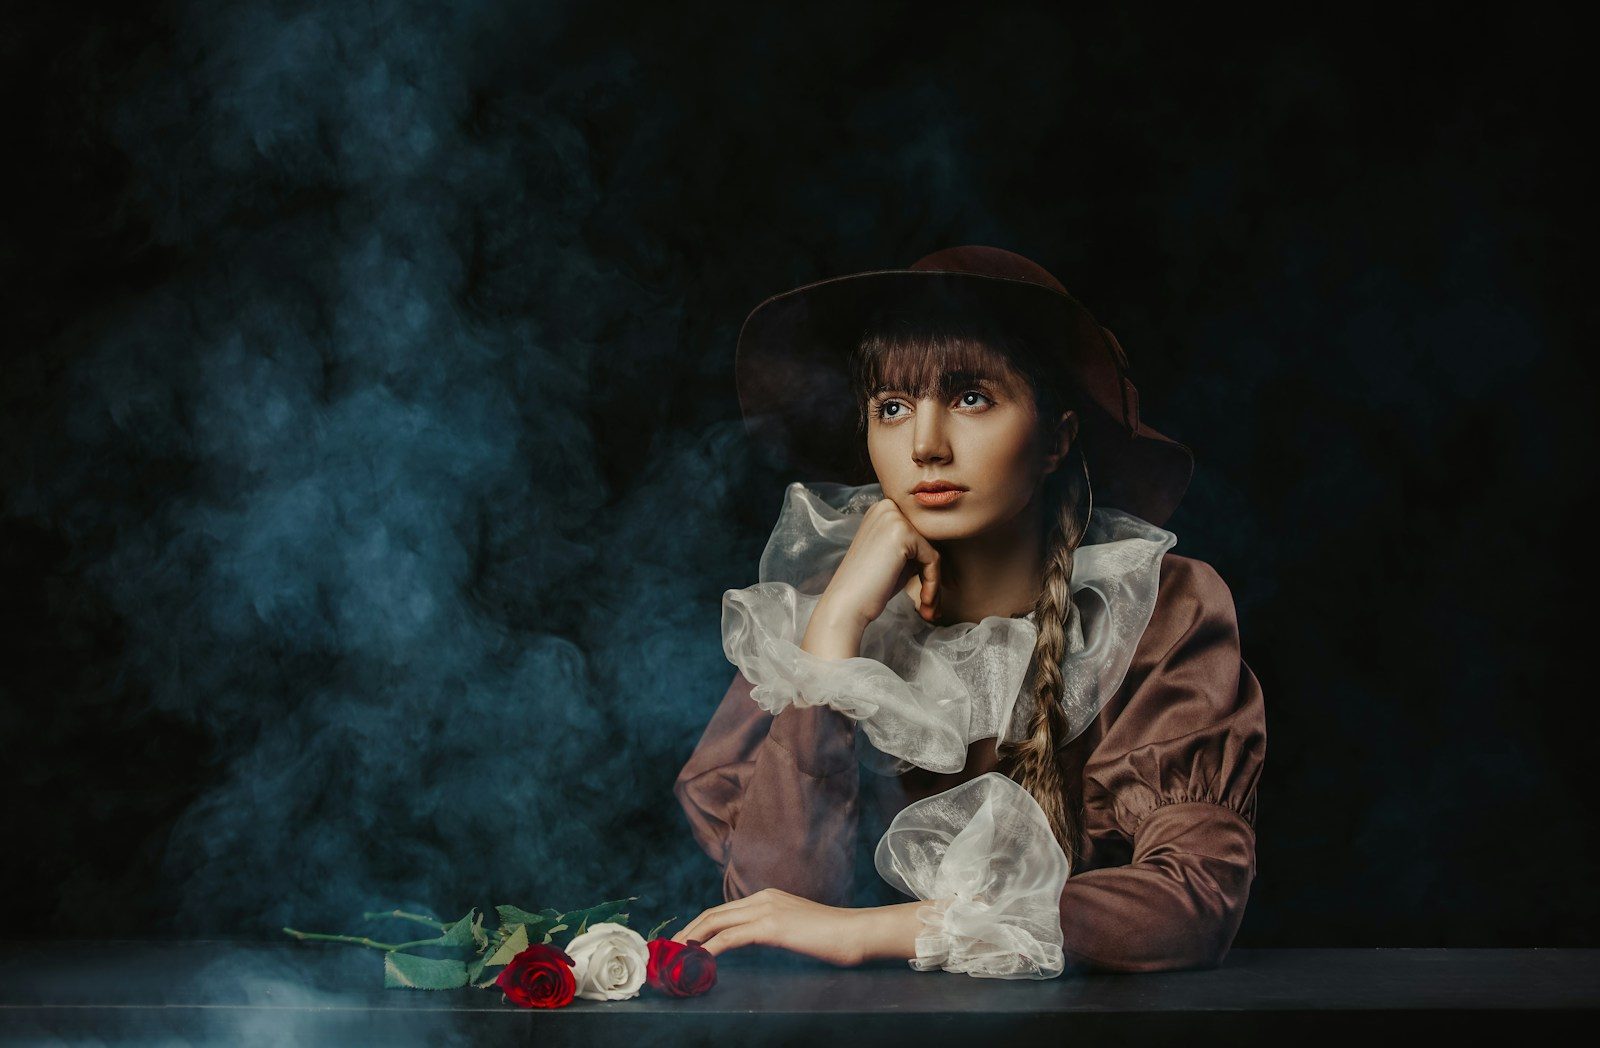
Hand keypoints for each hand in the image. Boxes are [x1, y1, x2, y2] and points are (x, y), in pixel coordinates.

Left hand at [669, 887, 876, 967]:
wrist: (856, 932)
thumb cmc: (832, 936)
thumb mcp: (796, 929)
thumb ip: (772, 931)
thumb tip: (752, 945)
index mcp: (767, 897)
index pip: (723, 910)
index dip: (699, 925)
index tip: (685, 942)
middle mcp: (763, 898)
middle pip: (713, 913)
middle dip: (688, 931)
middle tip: (671, 951)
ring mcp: (766, 910)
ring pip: (716, 922)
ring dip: (692, 939)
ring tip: (677, 956)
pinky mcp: (772, 927)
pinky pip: (731, 937)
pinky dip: (710, 948)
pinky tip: (700, 959)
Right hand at [820, 497, 942, 628]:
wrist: (847, 604)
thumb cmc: (869, 587)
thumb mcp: (894, 558)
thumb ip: (914, 547)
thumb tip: (942, 549)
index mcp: (882, 510)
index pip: (919, 535)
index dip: (926, 565)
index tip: (928, 594)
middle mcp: (887, 507)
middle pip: (928, 542)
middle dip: (932, 575)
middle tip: (931, 605)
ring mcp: (893, 517)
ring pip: (932, 552)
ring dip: (934, 584)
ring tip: (929, 609)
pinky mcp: (902, 533)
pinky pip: (933, 560)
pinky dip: (932, 584)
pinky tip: (924, 602)